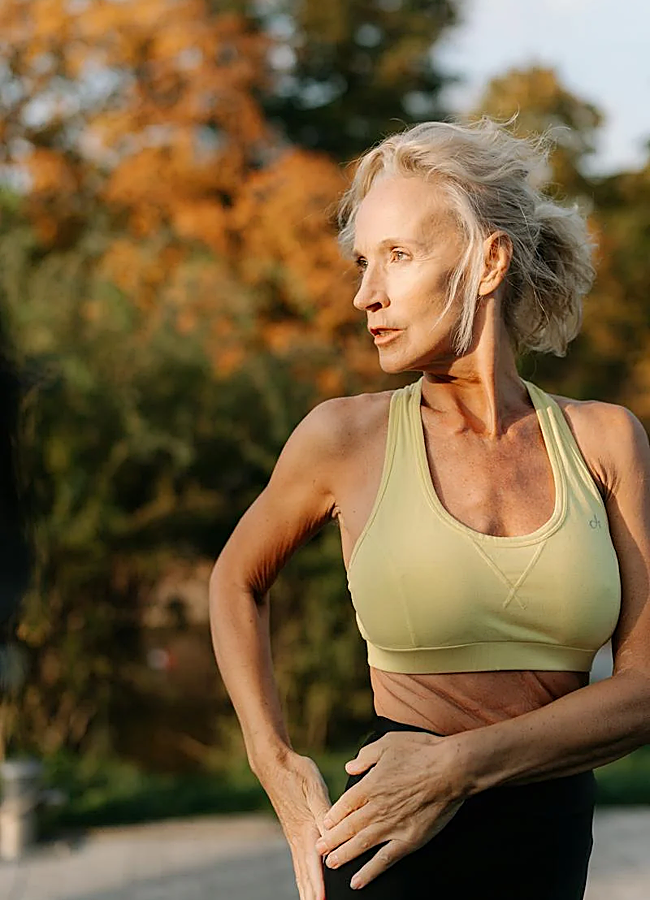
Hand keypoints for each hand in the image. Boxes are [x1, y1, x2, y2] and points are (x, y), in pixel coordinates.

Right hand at [259, 750, 332, 899]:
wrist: (275, 764)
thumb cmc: (297, 774)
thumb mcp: (315, 790)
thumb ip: (326, 816)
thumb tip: (333, 839)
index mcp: (306, 832)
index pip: (314, 868)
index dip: (320, 888)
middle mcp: (299, 839)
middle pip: (306, 877)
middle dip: (312, 896)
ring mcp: (294, 837)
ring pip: (301, 873)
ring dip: (307, 891)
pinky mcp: (294, 832)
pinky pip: (299, 863)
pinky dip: (303, 879)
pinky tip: (306, 884)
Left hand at [314, 731, 467, 889]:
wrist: (451, 768)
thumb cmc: (421, 751)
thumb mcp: (388, 743)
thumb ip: (365, 756)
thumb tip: (349, 767)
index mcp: (369, 786)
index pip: (344, 805)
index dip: (332, 816)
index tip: (324, 824)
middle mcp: (376, 809)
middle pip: (348, 828)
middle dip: (331, 840)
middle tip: (319, 849)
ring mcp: (391, 826)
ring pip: (361, 845)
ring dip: (343, 856)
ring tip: (331, 864)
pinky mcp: (408, 840)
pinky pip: (384, 860)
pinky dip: (368, 872)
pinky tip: (357, 881)